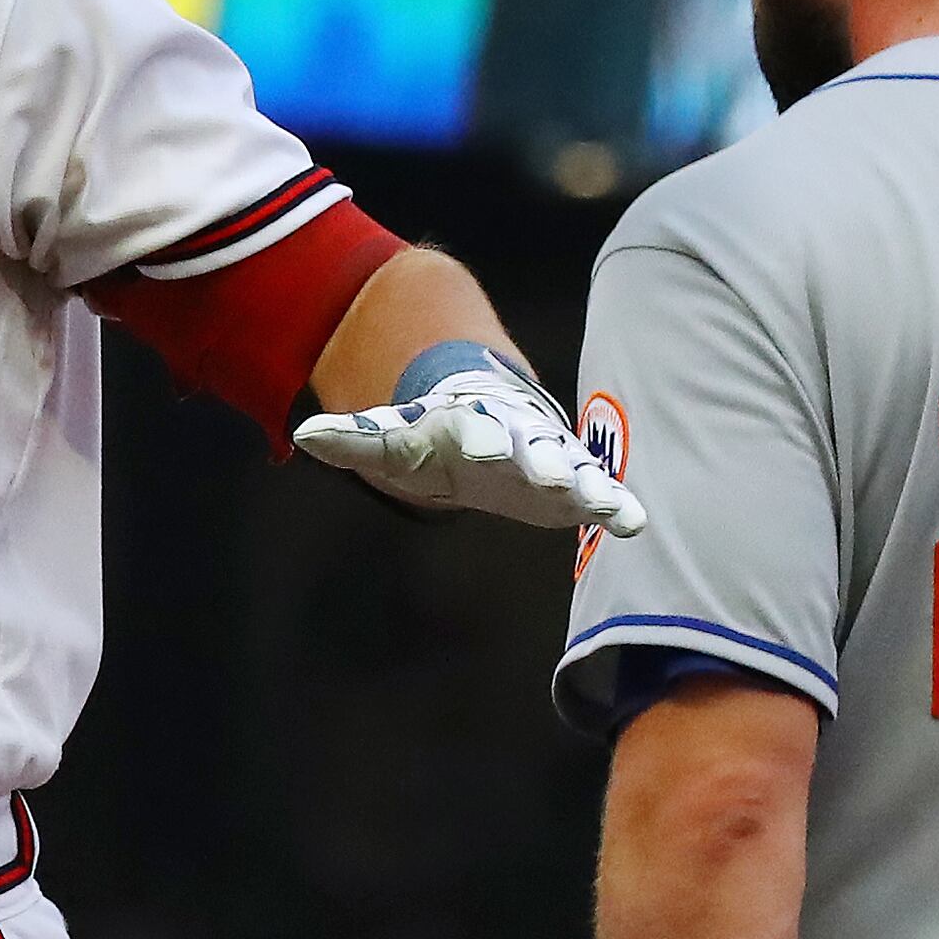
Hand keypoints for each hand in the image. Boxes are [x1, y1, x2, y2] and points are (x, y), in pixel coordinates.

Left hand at [294, 357, 645, 536]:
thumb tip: (304, 437)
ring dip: (587, 485)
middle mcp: (515, 435)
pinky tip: (634, 523)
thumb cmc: (436, 433)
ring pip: (572, 467)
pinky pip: (596, 490)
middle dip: (540, 459)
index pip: (470, 429)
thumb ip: (355, 440)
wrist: (487, 414)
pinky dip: (615, 503)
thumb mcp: (394, 437)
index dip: (474, 437)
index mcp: (468, 422)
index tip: (477, 445)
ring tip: (608, 504)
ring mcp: (549, 455)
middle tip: (552, 474)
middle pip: (528, 446)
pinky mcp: (572, 480)